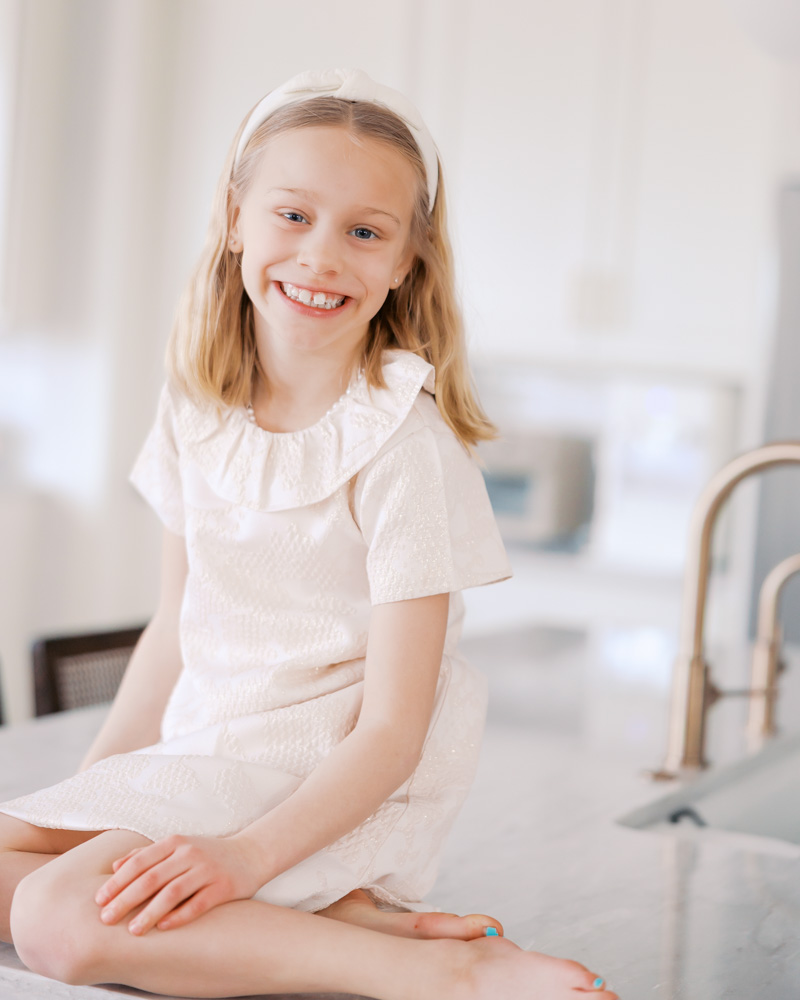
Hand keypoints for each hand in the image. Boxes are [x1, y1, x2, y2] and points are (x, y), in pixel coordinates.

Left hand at [94, 833, 265, 934]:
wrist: (251, 854)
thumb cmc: (207, 853)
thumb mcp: (178, 847)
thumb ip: (146, 854)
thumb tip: (115, 866)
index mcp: (175, 842)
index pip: (140, 862)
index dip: (118, 881)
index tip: (99, 900)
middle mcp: (190, 853)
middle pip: (151, 878)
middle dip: (126, 899)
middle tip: (106, 919)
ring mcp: (207, 869)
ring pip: (172, 892)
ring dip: (150, 912)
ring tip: (133, 930)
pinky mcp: (223, 887)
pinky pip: (198, 903)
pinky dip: (179, 916)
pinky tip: (164, 927)